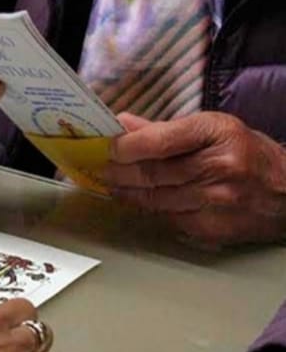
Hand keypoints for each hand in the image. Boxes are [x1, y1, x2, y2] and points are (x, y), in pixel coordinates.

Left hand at [105, 112, 285, 246]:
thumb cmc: (249, 155)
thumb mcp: (214, 129)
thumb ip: (164, 129)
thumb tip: (122, 123)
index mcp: (218, 134)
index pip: (159, 142)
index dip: (126, 146)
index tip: (108, 147)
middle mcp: (218, 168)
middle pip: (151, 173)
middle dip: (119, 171)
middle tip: (103, 168)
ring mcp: (214, 202)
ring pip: (154, 198)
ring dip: (127, 192)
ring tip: (113, 184)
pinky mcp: (210, 227)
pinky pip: (167, 217)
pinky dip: (149, 207)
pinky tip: (138, 199)